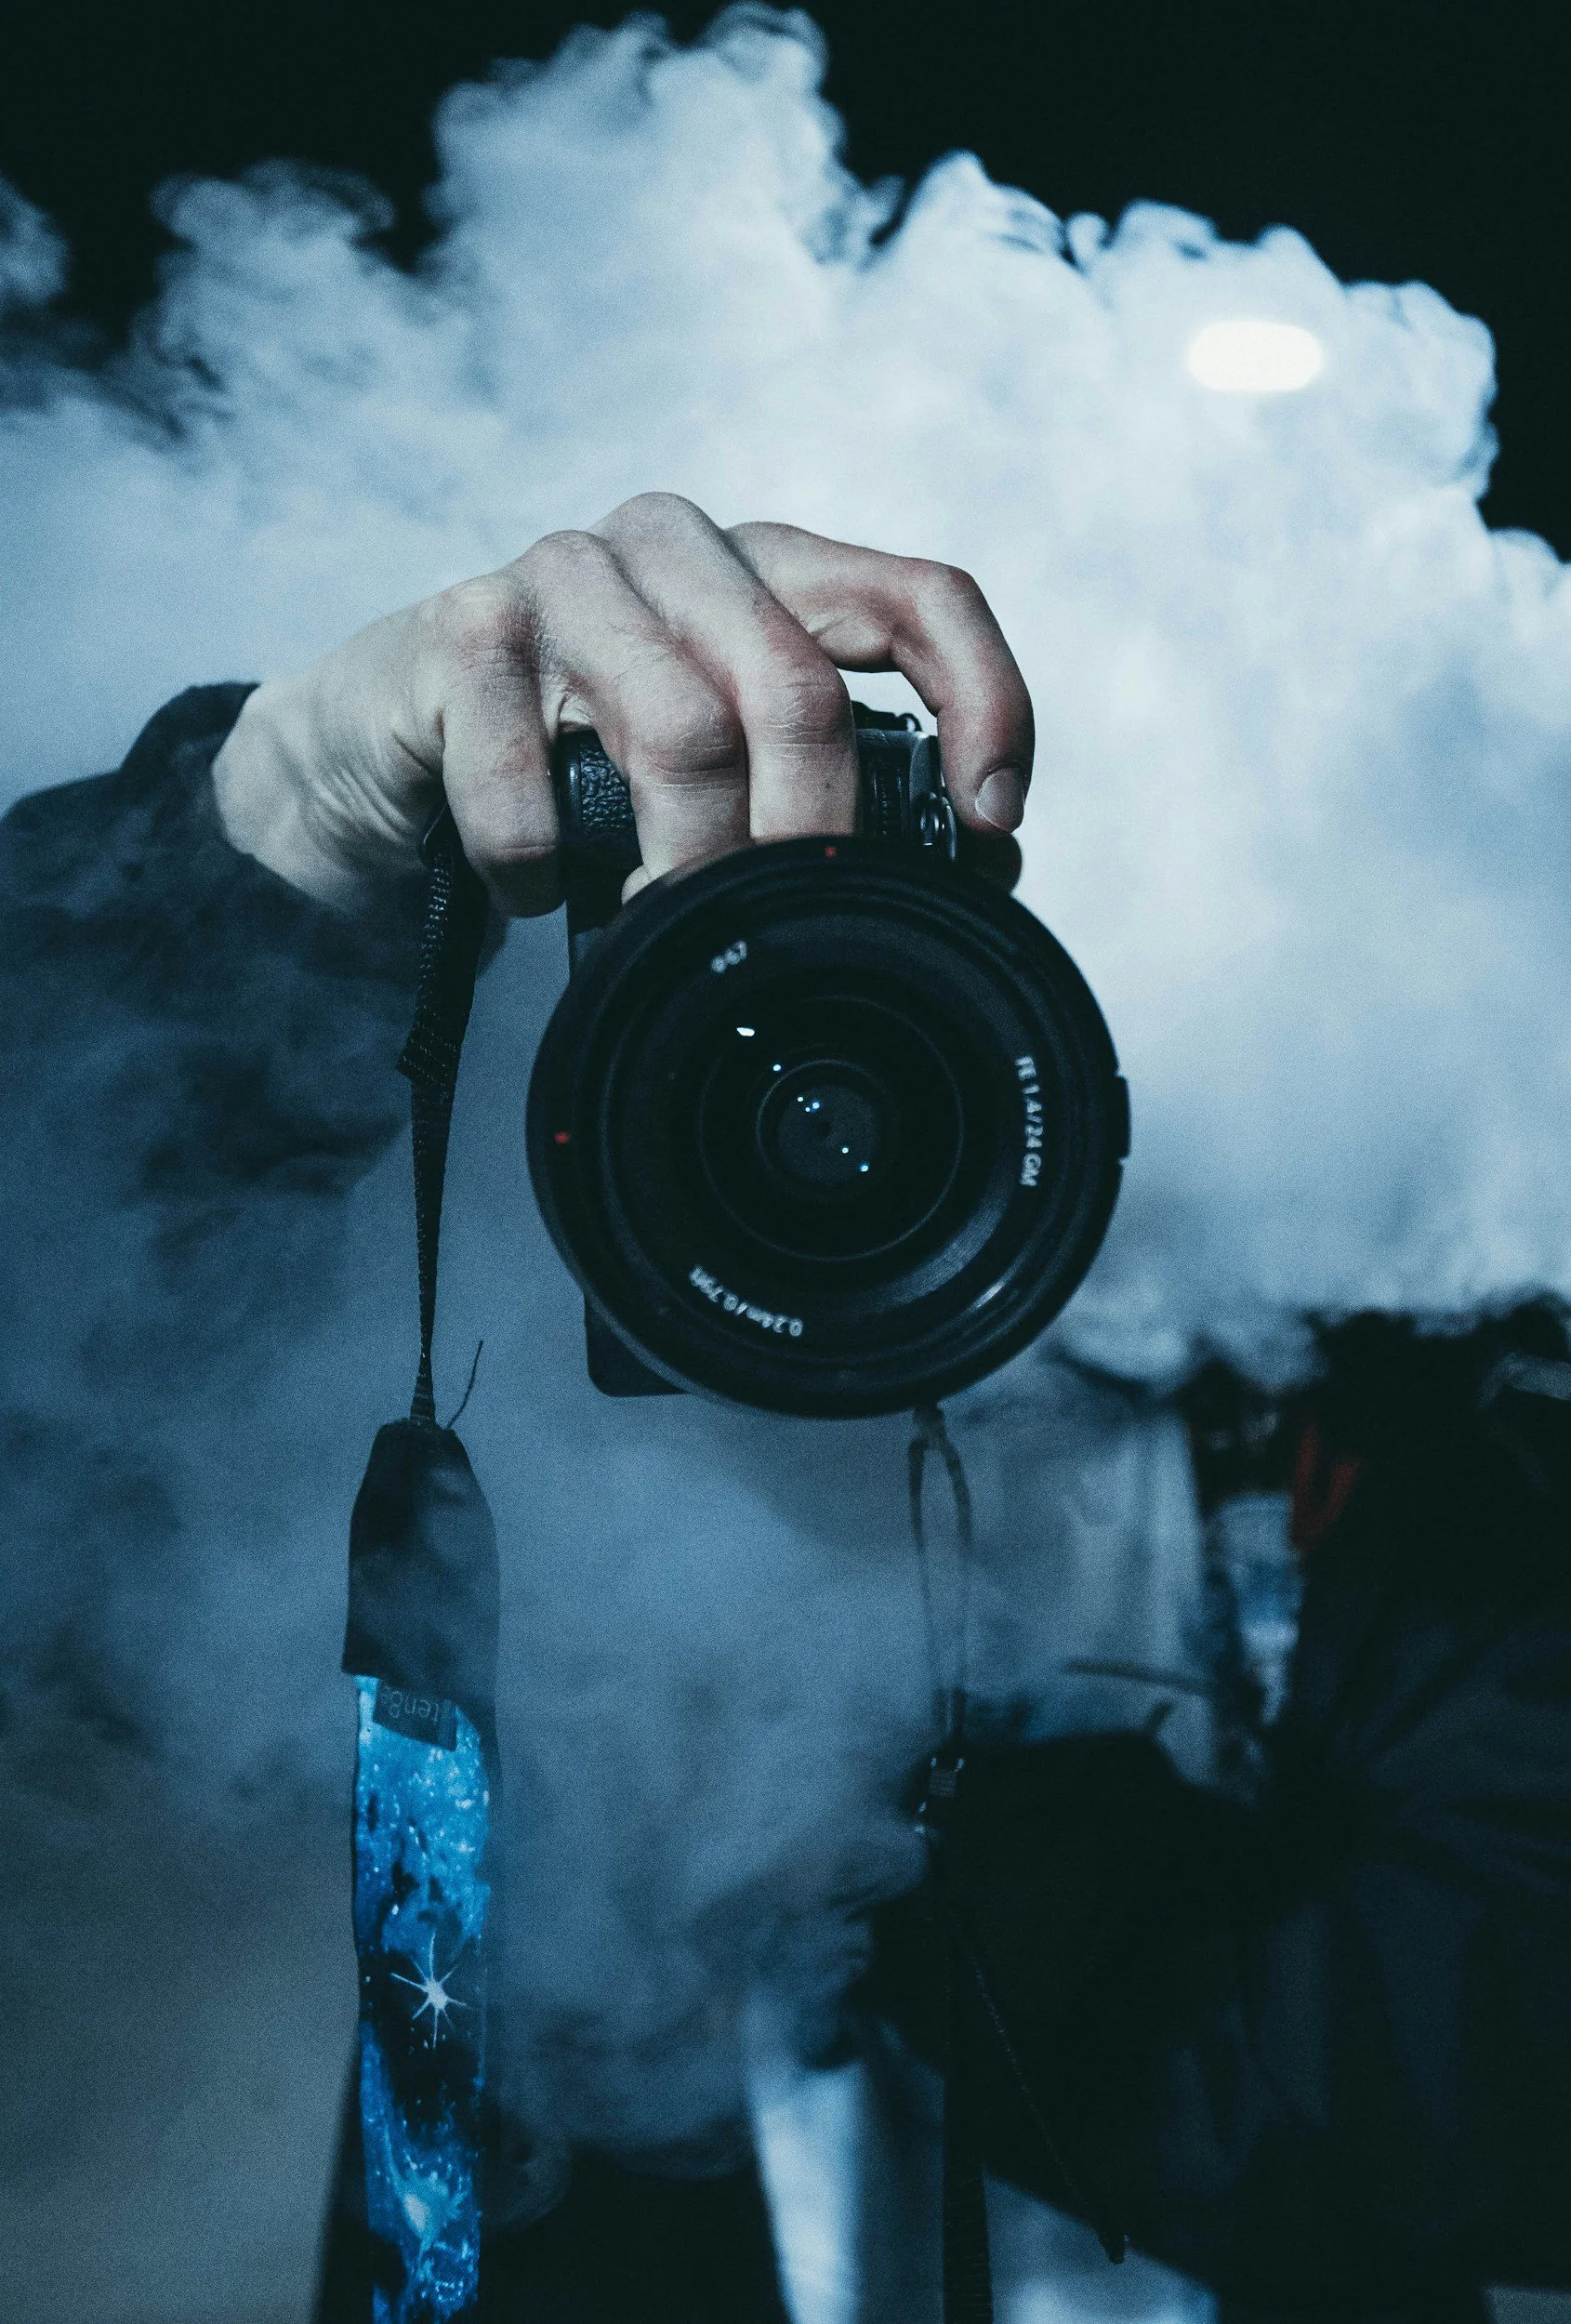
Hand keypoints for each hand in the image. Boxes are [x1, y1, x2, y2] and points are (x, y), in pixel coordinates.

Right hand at [212, 493, 1033, 912]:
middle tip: (784, 933)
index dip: (981, 705)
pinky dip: (542, 866)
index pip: (920, 599)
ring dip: (683, 867)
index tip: (991, 828)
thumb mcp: (721, 774)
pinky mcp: (459, 630)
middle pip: (799, 688)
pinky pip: (530, 776)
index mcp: (771, 569)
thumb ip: (829, 796)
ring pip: (681, 730)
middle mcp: (680, 548)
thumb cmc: (574, 766)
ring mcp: (565, 573)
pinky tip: (537, 894)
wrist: (380, 747)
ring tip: (659, 927)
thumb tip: (978, 876)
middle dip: (808, 840)